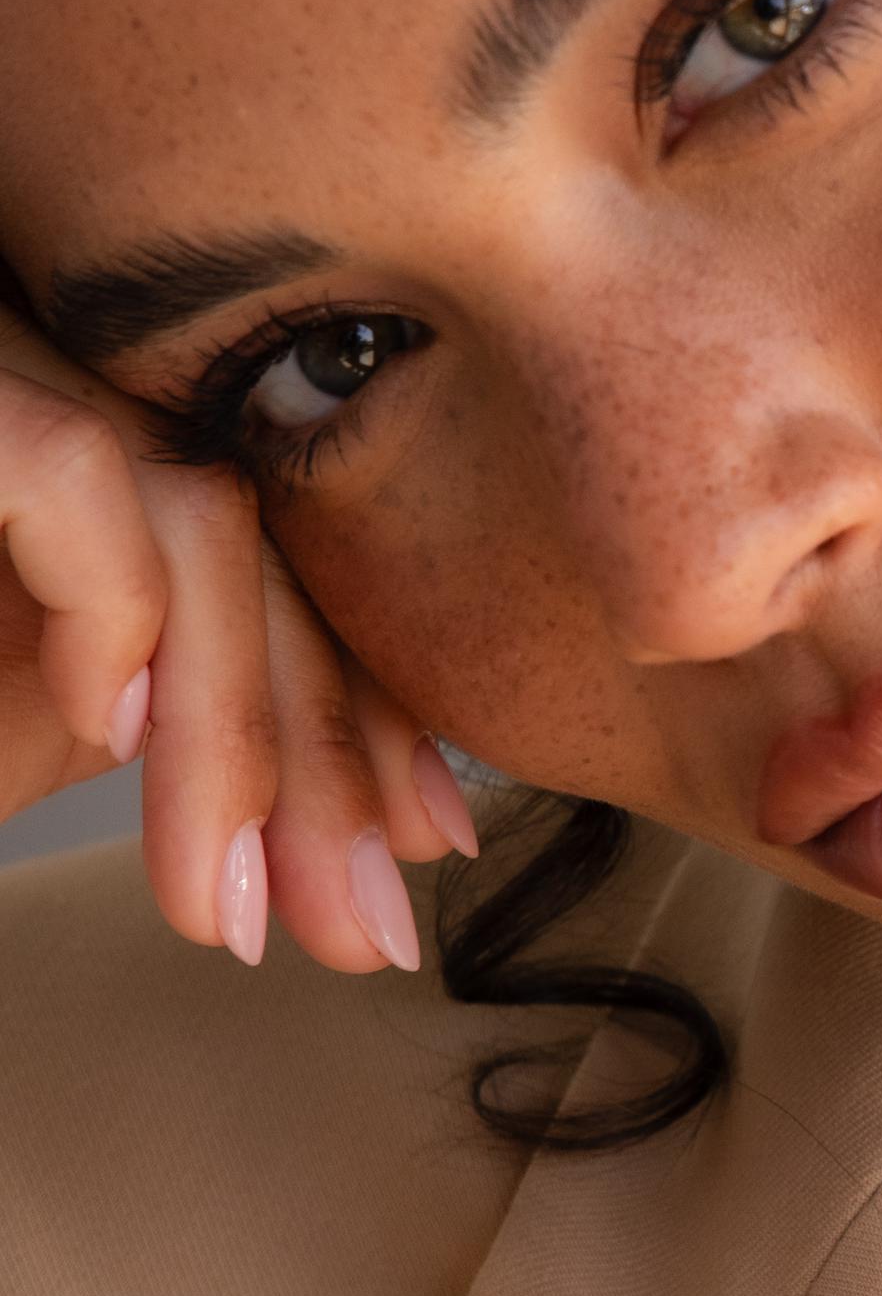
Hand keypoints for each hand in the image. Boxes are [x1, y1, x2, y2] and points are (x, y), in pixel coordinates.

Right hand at [0, 302, 477, 969]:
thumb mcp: (16, 709)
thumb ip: (150, 709)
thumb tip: (344, 808)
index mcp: (65, 438)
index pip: (265, 560)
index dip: (358, 705)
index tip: (426, 851)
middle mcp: (30, 362)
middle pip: (254, 540)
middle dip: (326, 752)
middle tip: (359, 933)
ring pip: (191, 509)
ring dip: (238, 735)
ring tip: (223, 902)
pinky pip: (60, 472)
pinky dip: (109, 611)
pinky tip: (106, 731)